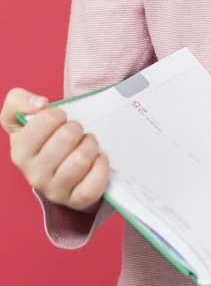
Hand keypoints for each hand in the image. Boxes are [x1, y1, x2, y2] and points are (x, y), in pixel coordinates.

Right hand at [2, 88, 107, 211]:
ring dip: (90, 145)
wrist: (57, 168)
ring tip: (85, 145)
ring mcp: (55, 191)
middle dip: (77, 128)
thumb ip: (18, 102)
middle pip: (68, 136)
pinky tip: (98, 159)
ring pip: (82, 159)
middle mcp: (34, 175)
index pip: (47, 119)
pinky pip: (93, 185)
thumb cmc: (42, 138)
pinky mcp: (76, 201)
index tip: (57, 121)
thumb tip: (38, 104)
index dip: (57, 114)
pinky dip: (101, 167)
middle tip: (74, 134)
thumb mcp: (23, 117)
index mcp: (20, 153)